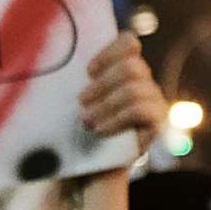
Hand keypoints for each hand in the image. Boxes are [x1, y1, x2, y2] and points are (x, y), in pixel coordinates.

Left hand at [78, 31, 165, 154]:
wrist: (86, 166)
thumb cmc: (74, 129)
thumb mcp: (70, 100)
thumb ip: (71, 78)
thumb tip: (54, 54)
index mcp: (123, 69)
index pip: (128, 43)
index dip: (110, 52)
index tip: (87, 72)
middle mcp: (144, 81)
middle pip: (132, 67)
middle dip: (103, 84)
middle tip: (80, 101)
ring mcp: (154, 102)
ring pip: (135, 89)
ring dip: (106, 104)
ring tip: (85, 121)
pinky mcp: (156, 124)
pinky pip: (141, 111)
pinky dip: (116, 119)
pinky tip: (99, 131)